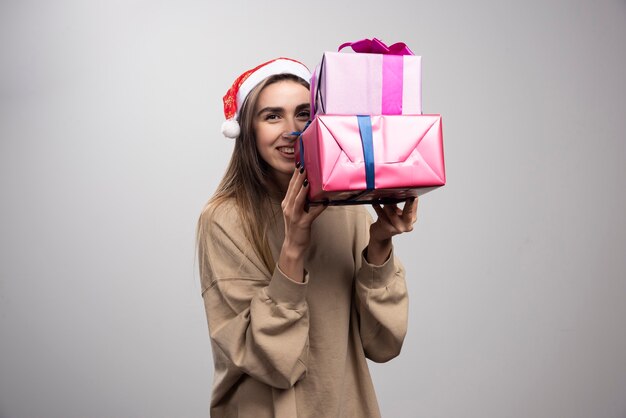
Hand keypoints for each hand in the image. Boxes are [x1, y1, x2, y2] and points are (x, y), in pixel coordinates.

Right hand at [278, 165, 325, 281]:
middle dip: (298, 176)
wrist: (293, 245)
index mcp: (286, 203)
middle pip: (293, 189)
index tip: (300, 162)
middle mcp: (288, 207)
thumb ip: (301, 199)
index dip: (295, 174)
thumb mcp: (296, 210)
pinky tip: (325, 201)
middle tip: (304, 164)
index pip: (291, 185)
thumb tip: (311, 186)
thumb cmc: (297, 226)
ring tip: (307, 178)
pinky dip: (318, 207)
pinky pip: (311, 213)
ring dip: (303, 188)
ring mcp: (294, 216)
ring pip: (298, 199)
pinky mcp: (302, 223)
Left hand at [367, 197, 417, 264]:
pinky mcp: (388, 229)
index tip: (412, 193)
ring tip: (382, 197)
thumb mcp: (395, 210)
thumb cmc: (388, 219)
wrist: (381, 234)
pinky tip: (375, 203)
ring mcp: (398, 228)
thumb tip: (395, 190)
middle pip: (408, 212)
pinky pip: (382, 216)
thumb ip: (397, 202)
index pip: (414, 207)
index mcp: (412, 219)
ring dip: (387, 204)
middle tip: (404, 194)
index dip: (413, 200)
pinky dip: (378, 208)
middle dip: (407, 203)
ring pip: (392, 213)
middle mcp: (407, 225)